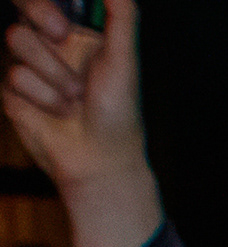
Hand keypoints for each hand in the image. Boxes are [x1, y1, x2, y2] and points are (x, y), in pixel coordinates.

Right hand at [3, 0, 161, 246]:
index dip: (43, 5)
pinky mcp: (13, 90)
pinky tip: (58, 113)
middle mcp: (49, 47)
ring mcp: (29, 66)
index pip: (46, 2)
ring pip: (16, 41)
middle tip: (61, 37)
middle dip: (41, 20)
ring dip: (51, 74)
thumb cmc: (118, 113)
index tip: (61, 22)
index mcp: (76, 35)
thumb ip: (122, 19)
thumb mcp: (124, 62)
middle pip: (22, 12)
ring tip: (74, 99)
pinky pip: (13, 76)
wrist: (99, 161)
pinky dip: (41, 97)